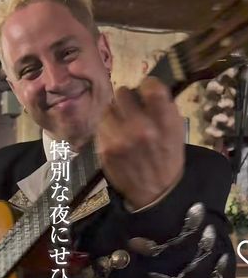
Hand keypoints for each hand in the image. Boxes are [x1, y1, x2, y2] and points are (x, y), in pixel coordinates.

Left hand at [96, 77, 184, 209]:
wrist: (155, 193)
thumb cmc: (167, 157)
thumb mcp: (177, 130)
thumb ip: (164, 107)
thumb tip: (147, 86)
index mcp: (164, 121)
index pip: (150, 85)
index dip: (146, 85)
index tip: (145, 90)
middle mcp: (141, 128)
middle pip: (123, 93)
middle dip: (127, 98)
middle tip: (130, 108)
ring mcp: (120, 139)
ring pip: (107, 108)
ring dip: (114, 113)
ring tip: (121, 123)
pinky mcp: (105, 149)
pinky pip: (100, 125)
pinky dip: (107, 127)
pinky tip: (116, 136)